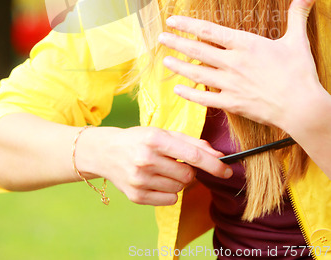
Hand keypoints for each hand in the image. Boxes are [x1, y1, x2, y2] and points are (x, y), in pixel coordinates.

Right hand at [75, 125, 231, 205]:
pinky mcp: (136, 196)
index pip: (193, 156)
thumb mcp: (163, 133)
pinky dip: (169, 192)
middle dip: (189, 171)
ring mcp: (139, 179)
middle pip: (188, 175)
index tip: (227, 171)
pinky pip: (169, 200)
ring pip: (179, 188)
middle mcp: (146, 159)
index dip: (214, 165)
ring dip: (178, 181)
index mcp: (155, 139)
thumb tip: (217, 154)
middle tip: (176, 163)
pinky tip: (155, 180)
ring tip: (162, 169)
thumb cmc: (140, 139)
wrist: (106, 152)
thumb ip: (192, 142)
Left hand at [158, 0, 322, 133]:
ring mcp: (230, 84)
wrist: (302, 108)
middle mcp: (233, 63)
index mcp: (245, 45)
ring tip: (165, 61)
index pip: (208, 31)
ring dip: (179, 67)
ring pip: (197, 74)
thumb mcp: (298, 40)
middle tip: (160, 38)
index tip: (172, 20)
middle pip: (197, 50)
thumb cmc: (300, 73)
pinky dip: (190, 95)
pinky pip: (206, 99)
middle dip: (177, 43)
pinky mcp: (232, 103)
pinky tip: (178, 91)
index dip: (188, 24)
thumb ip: (298, 14)